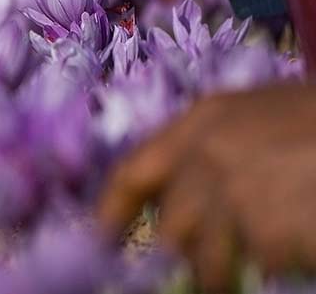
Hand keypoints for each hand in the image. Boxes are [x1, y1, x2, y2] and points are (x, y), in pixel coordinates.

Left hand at [98, 83, 315, 291]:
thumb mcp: (271, 119)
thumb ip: (221, 151)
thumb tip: (185, 204)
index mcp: (208, 118)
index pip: (134, 170)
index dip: (111, 213)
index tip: (101, 243)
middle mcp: (209, 154)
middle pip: (169, 228)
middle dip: (182, 256)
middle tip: (198, 273)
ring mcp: (237, 196)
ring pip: (205, 264)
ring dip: (220, 279)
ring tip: (253, 269)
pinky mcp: (269, 234)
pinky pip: (261, 270)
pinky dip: (279, 272)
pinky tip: (299, 252)